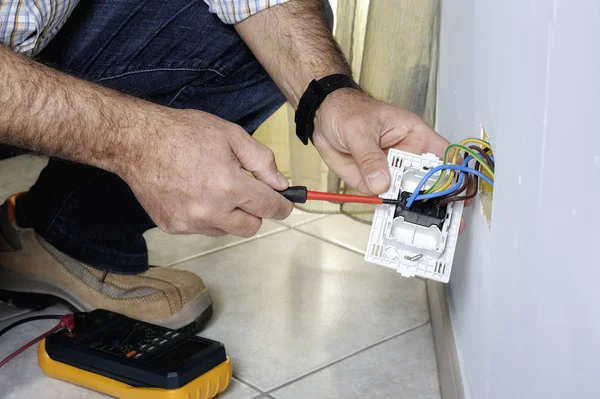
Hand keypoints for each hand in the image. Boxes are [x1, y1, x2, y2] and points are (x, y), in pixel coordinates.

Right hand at [122, 108, 292, 236]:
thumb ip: (261, 161)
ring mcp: (190, 222)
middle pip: (251, 227)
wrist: (136, 141)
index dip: (283, 205)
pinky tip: (194, 193)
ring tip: (213, 187)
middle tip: (246, 192)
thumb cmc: (182, 133)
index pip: (270, 208)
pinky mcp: (173, 227)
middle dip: (255, 211)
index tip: (285, 203)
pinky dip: (205, 216)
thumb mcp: (231, 135)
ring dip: (229, 215)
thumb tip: (280, 183)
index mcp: (229, 187)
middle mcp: (211, 211)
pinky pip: (202, 229)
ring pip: (226, 230)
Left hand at [313, 88, 466, 231]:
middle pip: (429, 181)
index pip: (442, 155)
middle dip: (435, 200)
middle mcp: (407, 156)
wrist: (323, 118)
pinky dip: (388, 213)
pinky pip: (384, 200)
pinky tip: (393, 224)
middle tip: (439, 217)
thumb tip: (380, 182)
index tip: (455, 190)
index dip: (454, 173)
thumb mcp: (359, 130)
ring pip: (407, 195)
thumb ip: (369, 157)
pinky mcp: (375, 183)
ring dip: (411, 210)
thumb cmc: (347, 111)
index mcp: (414, 135)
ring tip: (418, 226)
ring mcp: (392, 172)